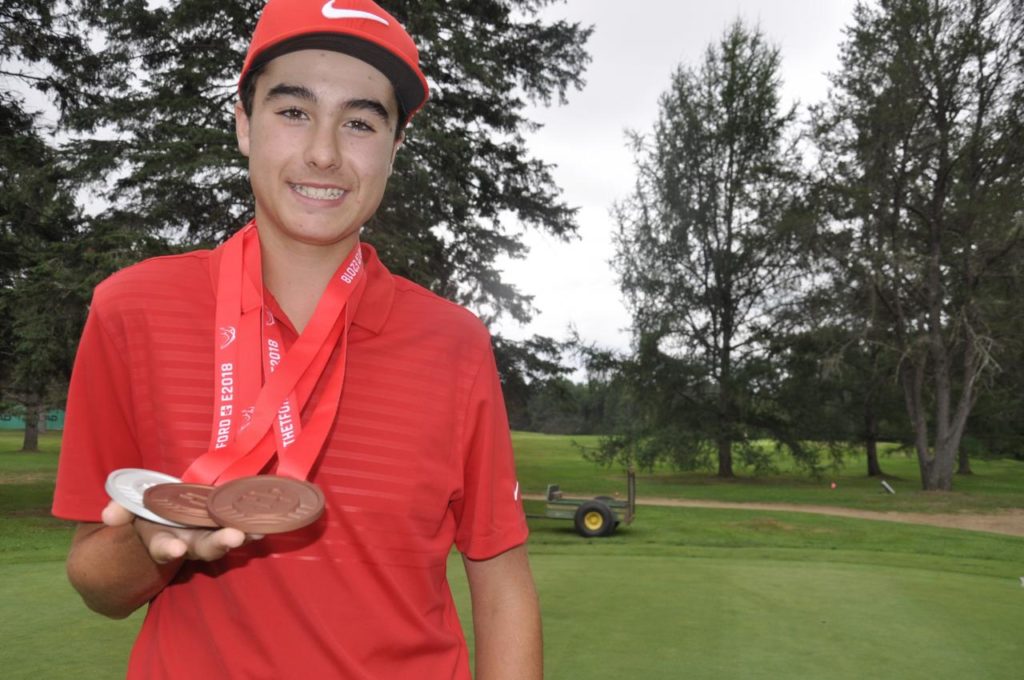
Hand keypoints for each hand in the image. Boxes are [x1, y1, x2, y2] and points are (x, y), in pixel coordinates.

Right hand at [101, 500, 258, 563]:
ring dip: (240, 536)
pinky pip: (240, 528)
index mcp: (162, 538)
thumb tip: (109, 515)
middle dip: (218, 543)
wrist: (167, 510)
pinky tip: (264, 523)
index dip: (168, 548)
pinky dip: (251, 526)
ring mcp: (208, 535)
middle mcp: (188, 541)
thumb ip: (121, 509)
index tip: (175, 549)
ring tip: (254, 531)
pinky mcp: (225, 525)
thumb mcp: (131, 507)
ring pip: (225, 540)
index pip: (163, 547)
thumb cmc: (148, 509)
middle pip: (203, 547)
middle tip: (234, 537)